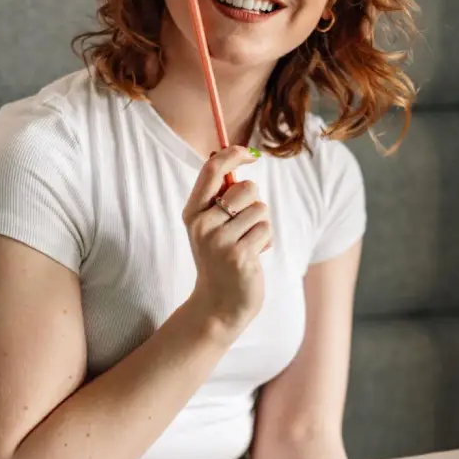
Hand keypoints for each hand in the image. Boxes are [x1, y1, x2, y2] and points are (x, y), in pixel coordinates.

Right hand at [182, 145, 269, 332]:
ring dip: (260, 226)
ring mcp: (219, 240)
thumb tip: (241, 157)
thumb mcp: (212, 226)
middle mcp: (202, 224)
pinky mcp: (238, 255)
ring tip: (246, 245)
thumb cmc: (221, 259)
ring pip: (260, 210)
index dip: (233, 155)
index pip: (212, 170)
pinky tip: (251, 258)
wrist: (218, 305)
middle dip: (254, 202)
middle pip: (246, 188)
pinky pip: (265, 230)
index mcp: (193, 212)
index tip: (250, 154)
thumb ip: (221, 197)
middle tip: (242, 226)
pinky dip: (265, 242)